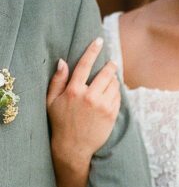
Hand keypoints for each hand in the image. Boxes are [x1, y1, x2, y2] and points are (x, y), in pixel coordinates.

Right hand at [47, 37, 120, 165]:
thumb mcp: (52, 101)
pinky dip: (116, 92)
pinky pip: (118, 97)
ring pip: (114, 85)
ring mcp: (103, 105)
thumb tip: (62, 61)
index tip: (99, 40)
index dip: (92, 51)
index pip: (84, 65)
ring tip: (109, 82)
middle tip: (112, 63)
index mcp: (73, 91)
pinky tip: (111, 94)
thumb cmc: (60, 122)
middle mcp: (89, 96)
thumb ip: (57, 80)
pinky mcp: (112, 114)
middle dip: (110, 66)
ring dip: (113, 80)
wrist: (73, 146)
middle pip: (105, 73)